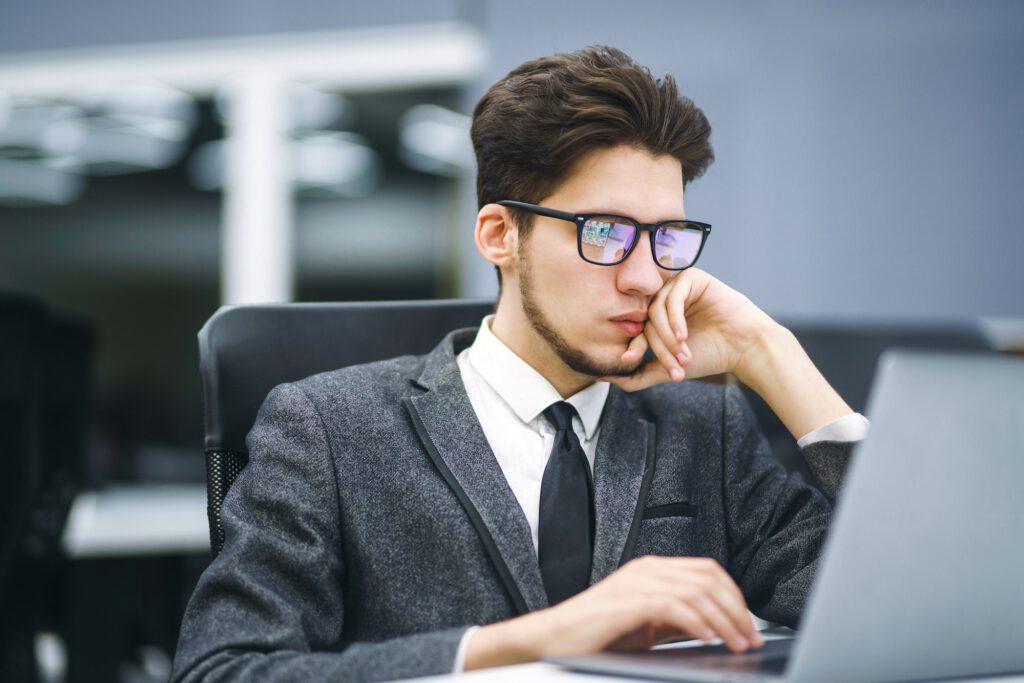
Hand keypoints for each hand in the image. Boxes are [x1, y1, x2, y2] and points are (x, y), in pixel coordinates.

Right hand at [464, 556, 763, 669]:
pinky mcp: (626, 602)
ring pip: (696, 591)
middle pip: (708, 578)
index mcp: (653, 569)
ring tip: (735, 644)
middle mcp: (647, 569)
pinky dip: (697, 623)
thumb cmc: (598, 634)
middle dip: (736, 609)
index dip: (735, 596)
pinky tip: (708, 640)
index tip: (749, 626)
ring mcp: (636, 582)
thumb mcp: (648, 625)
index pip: (708, 570)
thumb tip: (717, 628)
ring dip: (723, 620)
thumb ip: (678, 620)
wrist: (553, 638)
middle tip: (750, 638)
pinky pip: (673, 606)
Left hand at [601, 268, 776, 391]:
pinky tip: (685, 335)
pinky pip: (673, 296)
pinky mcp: (692, 278)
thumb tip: (605, 376)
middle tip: (675, 369)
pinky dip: (675, 319)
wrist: (743, 347)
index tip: (630, 362)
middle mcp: (664, 298)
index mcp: (656, 316)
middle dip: (659, 348)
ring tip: (684, 355)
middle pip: (646, 321)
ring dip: (668, 337)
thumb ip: (637, 375)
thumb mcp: (667, 369)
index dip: (634, 347)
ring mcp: (677, 286)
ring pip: (656, 310)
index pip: (636, 329)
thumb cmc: (709, 356)